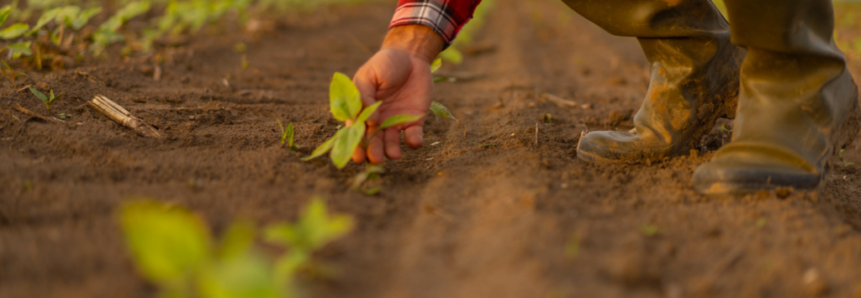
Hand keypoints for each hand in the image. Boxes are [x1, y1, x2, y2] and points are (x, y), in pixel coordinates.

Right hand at [351, 25, 443, 163]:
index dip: (356, 144)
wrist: (411, 55)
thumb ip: (364, 95)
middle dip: (373, 151)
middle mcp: (378, 120)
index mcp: (362, 110)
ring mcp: (396, 121)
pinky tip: (413, 141)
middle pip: (374, 141)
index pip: (357, 131)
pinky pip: (413, 136)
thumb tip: (369, 121)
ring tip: (394, 154)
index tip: (357, 155)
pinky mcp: (414, 120)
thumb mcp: (369, 75)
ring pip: (391, 143)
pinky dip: (414, 141)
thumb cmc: (385, 63)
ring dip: (391, 150)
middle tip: (375, 159)